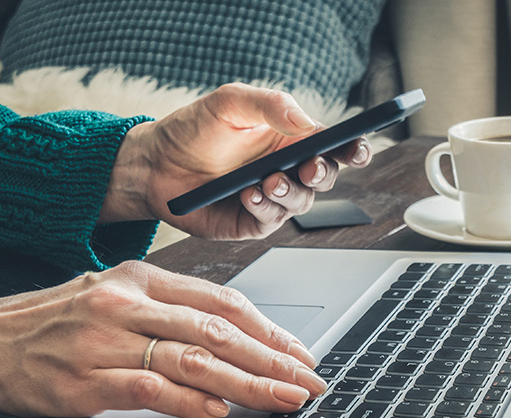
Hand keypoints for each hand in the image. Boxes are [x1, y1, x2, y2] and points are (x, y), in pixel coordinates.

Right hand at [0, 261, 326, 417]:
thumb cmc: (47, 324)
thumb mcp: (109, 299)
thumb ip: (165, 314)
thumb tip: (231, 340)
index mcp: (138, 278)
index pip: (221, 300)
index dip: (269, 330)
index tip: (301, 354)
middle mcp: (126, 301)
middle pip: (218, 329)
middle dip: (274, 360)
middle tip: (310, 382)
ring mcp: (104, 338)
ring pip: (194, 357)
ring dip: (248, 383)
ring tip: (283, 399)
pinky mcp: (83, 377)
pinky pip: (149, 386)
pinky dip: (190, 399)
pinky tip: (220, 409)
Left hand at [101, 83, 372, 239]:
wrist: (153, 164)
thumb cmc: (193, 129)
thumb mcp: (230, 102)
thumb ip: (270, 104)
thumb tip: (308, 121)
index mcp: (291, 140)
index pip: (334, 146)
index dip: (353, 148)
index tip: (357, 147)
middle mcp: (286, 170)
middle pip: (325, 177)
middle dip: (322, 173)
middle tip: (308, 168)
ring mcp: (271, 199)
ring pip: (301, 203)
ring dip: (290, 192)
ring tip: (268, 181)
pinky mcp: (251, 222)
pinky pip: (271, 221)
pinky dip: (264, 208)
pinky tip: (249, 195)